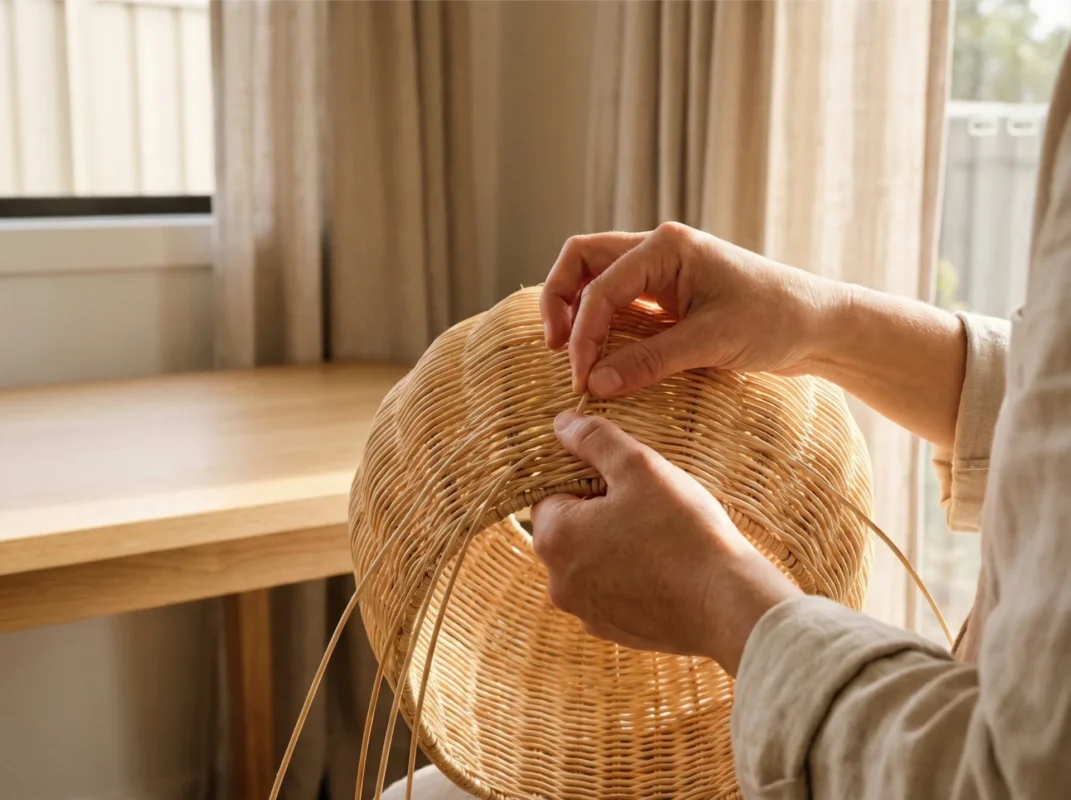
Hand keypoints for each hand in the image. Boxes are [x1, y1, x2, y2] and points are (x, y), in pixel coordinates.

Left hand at [531, 412, 801, 674]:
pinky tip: (666, 566)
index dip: (586, 479)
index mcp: (554, 538)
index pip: (551, 493)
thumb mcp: (639, 466)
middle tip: (646, 504)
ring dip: (615, 544)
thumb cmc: (681, 530)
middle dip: (600, 512)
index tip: (624, 480)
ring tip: (660, 534)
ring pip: (592, 561)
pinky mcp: (615, 631)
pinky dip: (632, 577)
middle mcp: (558, 582)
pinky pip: (614, 591)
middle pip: (569, 529)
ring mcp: (586, 612)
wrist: (726, 603)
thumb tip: (561, 424)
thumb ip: (595, 440)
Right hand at [540, 221, 844, 396]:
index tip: (583, 380)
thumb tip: (596, 385)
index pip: (600, 286)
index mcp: (666, 246)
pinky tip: (601, 354)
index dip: (583, 335)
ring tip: (572, 352)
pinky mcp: (670, 296)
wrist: (821, 324)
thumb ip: (650, 361)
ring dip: (577, 311)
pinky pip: (619, 302)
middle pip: (583, 262)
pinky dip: (601, 324)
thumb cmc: (776, 320)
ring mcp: (663, 272)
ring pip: (596, 279)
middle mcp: (659, 250)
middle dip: (560, 302)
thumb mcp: (711, 343)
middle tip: (555, 348)